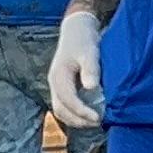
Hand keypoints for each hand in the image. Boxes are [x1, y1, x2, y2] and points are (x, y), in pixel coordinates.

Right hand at [49, 9, 106, 129]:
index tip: (97, 118)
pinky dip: (75, 114)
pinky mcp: (61, 87)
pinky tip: (88, 114)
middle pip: (61, 109)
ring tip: (94, 121)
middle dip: (78, 120)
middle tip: (98, 122)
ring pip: (61, 110)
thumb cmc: (84, 40)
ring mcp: (56, 87)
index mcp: (58, 76)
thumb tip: (91, 87)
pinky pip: (64, 106)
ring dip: (76, 119)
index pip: (67, 100)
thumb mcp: (89, 52)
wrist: (76, 30)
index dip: (81, 112)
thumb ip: (90, 69)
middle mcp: (54, 84)